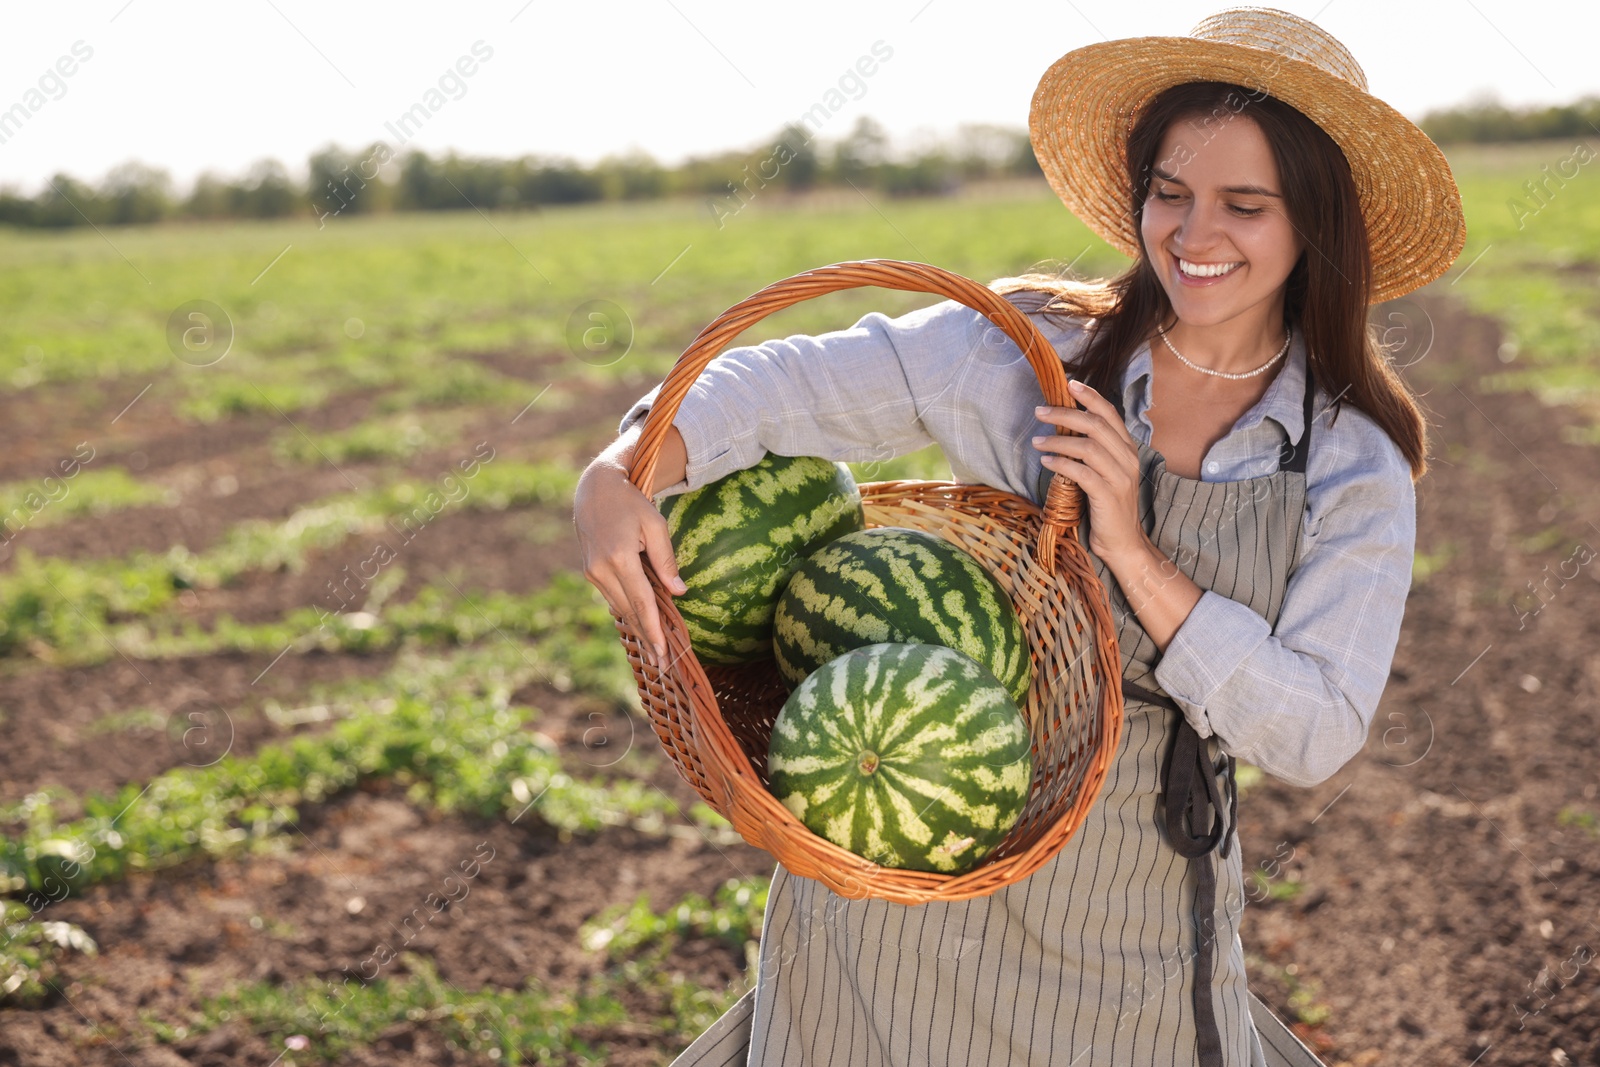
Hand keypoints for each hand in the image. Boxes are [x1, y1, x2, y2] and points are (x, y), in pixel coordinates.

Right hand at [575, 442, 686, 667]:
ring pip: (620, 607)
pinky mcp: (590, 572)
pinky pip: (614, 597)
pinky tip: (641, 627)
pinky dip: (628, 612)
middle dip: (647, 638)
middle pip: (630, 611)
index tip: (664, 652)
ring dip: (637, 629)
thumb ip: (667, 561)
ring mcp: (592, 572)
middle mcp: (601, 570)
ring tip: (655, 652)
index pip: (641, 602)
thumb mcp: (656, 525)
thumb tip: (678, 593)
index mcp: (619, 557)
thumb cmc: (631, 503)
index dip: (654, 630)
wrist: (595, 489)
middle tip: (663, 665)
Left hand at [1032, 379, 1148, 565]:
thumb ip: (1094, 451)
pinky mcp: (1108, 495)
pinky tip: (1046, 461)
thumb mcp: (1104, 473)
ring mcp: (1120, 477)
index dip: (1091, 397)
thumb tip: (1067, 427)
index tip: (1069, 384)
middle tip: (1039, 411)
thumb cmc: (1107, 506)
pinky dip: (1061, 463)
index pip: (1110, 414)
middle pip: (1096, 425)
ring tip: (1036, 440)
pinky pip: (1082, 473)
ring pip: (1088, 447)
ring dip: (1058, 440)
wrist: (1123, 543)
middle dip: (1065, 414)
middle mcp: (1127, 459)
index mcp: (1127, 450)